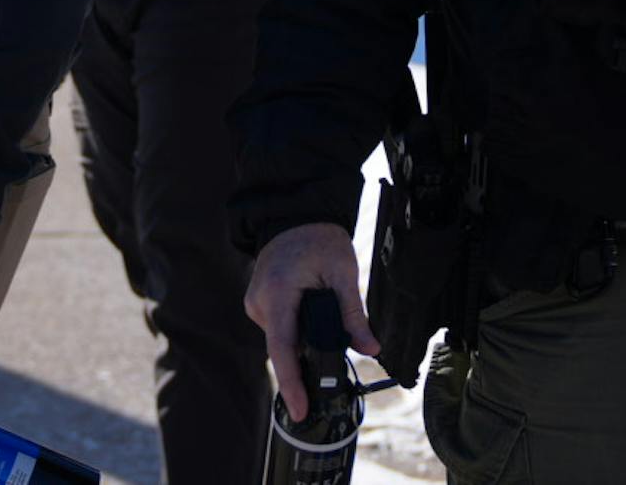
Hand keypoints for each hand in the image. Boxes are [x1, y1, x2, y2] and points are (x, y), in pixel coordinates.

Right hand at [243, 221, 376, 421]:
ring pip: (282, 339)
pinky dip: (295, 329)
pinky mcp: (259, 304)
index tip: (300, 409)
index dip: (292, 383)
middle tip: (334, 347)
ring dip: (303, 338)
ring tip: (321, 307)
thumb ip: (354, 314)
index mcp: (278, 294)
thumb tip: (370, 348)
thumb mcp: (343, 273)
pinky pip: (279, 328)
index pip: (283, 349)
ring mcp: (255, 303)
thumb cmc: (319, 239)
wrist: (295, 215)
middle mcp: (259, 302)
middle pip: (284, 348)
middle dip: (308, 357)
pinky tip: (309, 313)